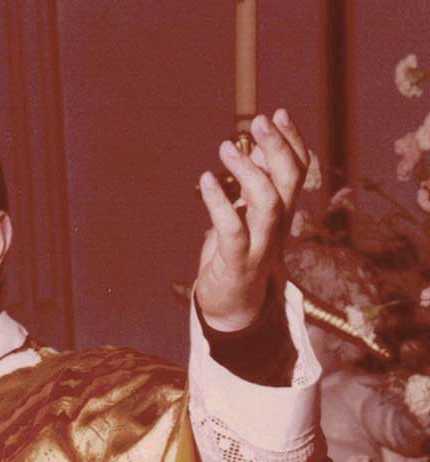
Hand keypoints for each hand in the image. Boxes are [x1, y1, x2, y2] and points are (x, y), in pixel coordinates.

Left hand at [195, 108, 309, 330]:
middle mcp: (278, 226)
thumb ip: (252, 186)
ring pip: (267, 202)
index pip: (298, 171)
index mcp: (282, 212)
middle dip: (277, 147)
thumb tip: (253, 150)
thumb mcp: (246, 215)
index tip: (277, 113)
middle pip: (288, 181)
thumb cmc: (237, 255)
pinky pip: (232, 229)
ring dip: (248, 171)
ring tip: (224, 148)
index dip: (292, 141)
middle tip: (257, 121)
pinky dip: (219, 203)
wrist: (231, 306)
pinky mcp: (238, 261)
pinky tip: (206, 180)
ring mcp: (261, 244)